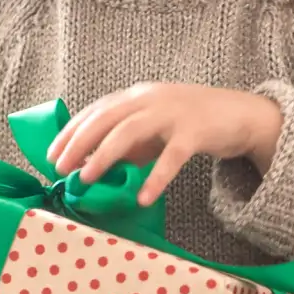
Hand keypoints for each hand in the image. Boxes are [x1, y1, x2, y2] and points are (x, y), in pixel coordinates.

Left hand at [47, 84, 281, 206]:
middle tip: (59, 168)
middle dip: (78, 142)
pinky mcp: (196, 132)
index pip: (96, 110)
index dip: (71, 131)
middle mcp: (151, 99)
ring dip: (104, 156)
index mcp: (138, 96)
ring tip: (86, 179)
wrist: (242, 114)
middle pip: (106, 118)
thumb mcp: (154, 128)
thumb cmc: (192, 124)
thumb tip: (91, 164)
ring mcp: (173, 113)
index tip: (51, 154)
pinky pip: (171, 157)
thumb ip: (127, 142)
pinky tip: (142, 197)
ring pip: (129, 131)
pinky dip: (155, 177)